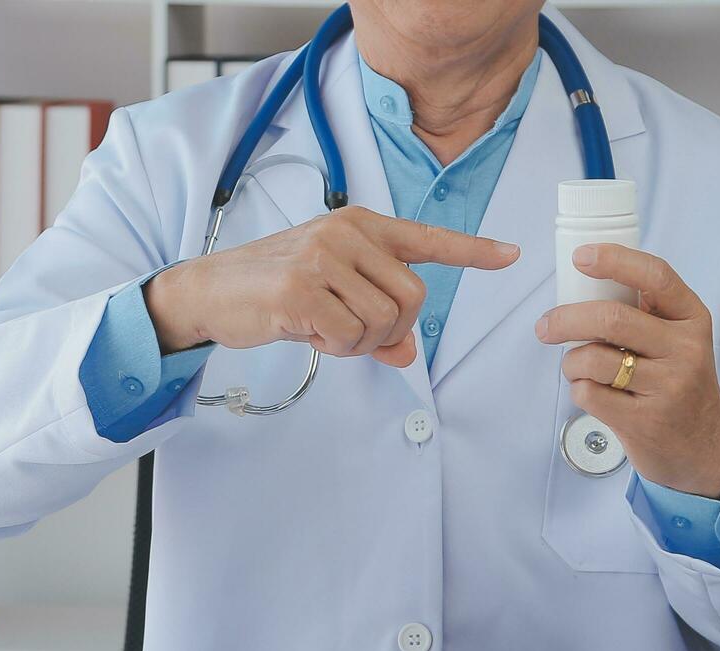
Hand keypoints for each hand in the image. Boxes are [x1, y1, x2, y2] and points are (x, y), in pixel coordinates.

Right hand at [144, 206, 519, 368]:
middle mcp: (346, 233)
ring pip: (384, 322)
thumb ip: (374, 322)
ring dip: (358, 343)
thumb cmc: (274, 290)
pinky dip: (335, 348)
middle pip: (413, 299)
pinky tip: (307, 332)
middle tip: (352, 334)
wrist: (210, 290)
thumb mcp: (330, 297)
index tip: (509, 255)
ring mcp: (323, 257)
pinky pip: (350, 336)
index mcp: (359, 226)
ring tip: (323, 330)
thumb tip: (406, 355)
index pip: (426, 238)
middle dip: (391, 331)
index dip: (471, 251)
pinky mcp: (302, 288)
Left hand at [537, 243, 719, 497]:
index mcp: (692, 318)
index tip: (581, 257)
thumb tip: (583, 283)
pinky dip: (579, 389)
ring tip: (578, 367)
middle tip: (546, 326)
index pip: (656, 276)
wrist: (702, 447)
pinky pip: (590, 394)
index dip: (615, 260)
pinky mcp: (645, 422)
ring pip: (594, 359)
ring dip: (572, 361)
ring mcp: (668, 387)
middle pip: (612, 318)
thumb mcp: (677, 341)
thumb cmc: (678, 383)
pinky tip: (593, 392)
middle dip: (567, 319)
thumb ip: (645, 313)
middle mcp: (686, 349)